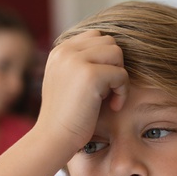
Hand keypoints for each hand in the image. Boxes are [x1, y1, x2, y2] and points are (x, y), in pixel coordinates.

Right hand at [34, 30, 128, 153]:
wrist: (53, 138)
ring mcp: (77, 60)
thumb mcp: (67, 82)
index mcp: (60, 50)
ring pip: (117, 53)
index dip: (105, 59)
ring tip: (110, 98)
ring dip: (119, 76)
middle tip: (107, 91)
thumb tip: (111, 53)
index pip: (96, 37)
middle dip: (114, 66)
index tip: (101, 84)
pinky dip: (123, 92)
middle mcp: (66, 51)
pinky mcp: (90, 75)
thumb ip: (81, 64)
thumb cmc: (65, 117)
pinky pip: (121, 74)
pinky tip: (113, 107)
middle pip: (109, 42)